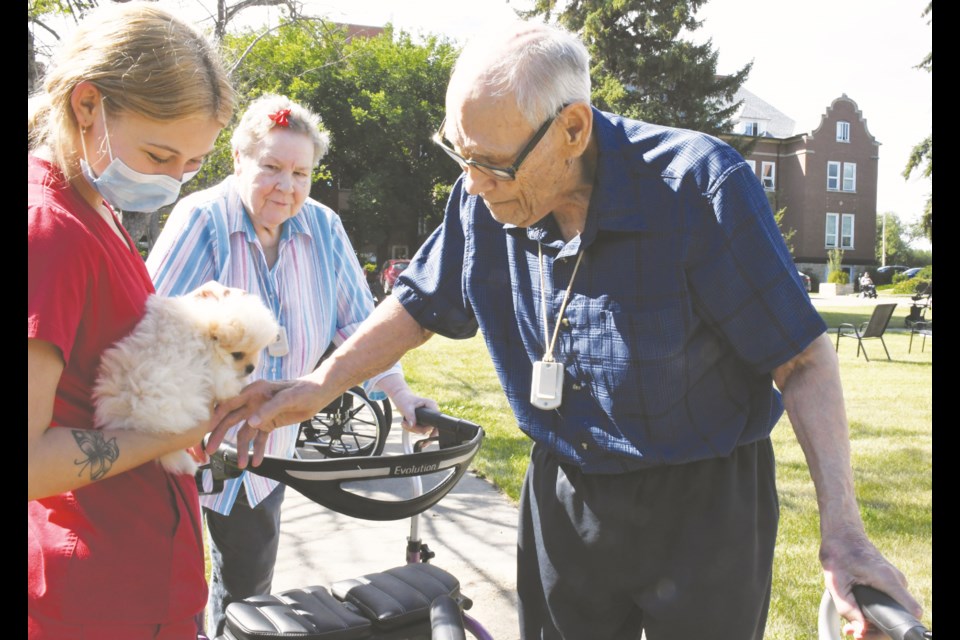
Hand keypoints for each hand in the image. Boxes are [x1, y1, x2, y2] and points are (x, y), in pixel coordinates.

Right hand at [206, 378, 328, 467]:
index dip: (215, 416)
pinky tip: (256, 462)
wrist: (319, 393)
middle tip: (210, 451)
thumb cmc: (304, 390)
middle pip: (231, 420)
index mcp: (254, 391)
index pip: (229, 404)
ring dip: (241, 449)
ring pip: (244, 433)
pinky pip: (259, 438)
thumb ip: (268, 410)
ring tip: (241, 465)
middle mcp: (253, 402)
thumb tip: (250, 423)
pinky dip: (257, 449)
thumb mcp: (287, 398)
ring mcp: (260, 414)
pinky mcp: (269, 423)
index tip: (204, 430)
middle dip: (219, 435)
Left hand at [388, 386, 439, 436]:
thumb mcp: (407, 407)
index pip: (435, 420)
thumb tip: (412, 425)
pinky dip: (411, 429)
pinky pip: (419, 429)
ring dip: (412, 429)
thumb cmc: (405, 399)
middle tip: (406, 425)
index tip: (423, 432)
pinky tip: (405, 424)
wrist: (401, 398)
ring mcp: (427, 417)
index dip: (430, 428)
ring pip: (423, 430)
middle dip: (416, 429)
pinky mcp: (423, 421)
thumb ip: (410, 416)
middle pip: (429, 427)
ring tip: (404, 423)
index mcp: (431, 405)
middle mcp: (431, 411)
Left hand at [820, 527, 922, 636]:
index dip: (895, 626)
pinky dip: (876, 612)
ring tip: (854, 627)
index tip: (873, 630)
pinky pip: (890, 602)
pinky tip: (859, 617)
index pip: (910, 611)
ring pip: (893, 610)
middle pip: (900, 615)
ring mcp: (894, 581)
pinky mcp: (889, 581)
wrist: (841, 534)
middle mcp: (896, 580)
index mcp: (887, 580)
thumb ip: (848, 608)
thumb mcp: (836, 583)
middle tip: (855, 633)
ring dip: (875, 623)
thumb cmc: (838, 553)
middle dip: (878, 629)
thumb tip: (860, 630)